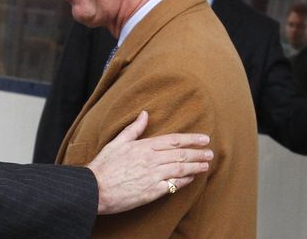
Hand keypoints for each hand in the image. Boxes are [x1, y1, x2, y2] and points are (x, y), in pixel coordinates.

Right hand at [86, 110, 211, 214]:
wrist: (95, 189)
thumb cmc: (104, 165)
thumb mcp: (117, 142)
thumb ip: (134, 129)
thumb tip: (145, 114)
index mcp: (143, 146)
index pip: (173, 140)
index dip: (191, 139)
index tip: (204, 138)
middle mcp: (151, 160)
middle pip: (180, 155)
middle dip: (197, 153)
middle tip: (210, 152)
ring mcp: (152, 176)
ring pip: (180, 169)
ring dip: (195, 166)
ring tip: (205, 165)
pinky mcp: (152, 191)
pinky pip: (173, 185)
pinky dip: (184, 181)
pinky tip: (191, 178)